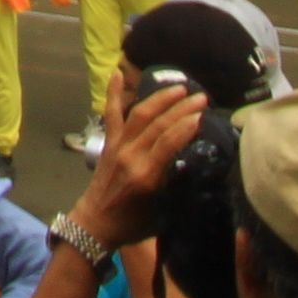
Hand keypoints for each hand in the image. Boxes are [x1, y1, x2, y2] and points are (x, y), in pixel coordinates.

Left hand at [74, 83, 204, 248]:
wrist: (95, 224)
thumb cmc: (132, 224)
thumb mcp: (162, 212)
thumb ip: (176, 188)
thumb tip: (194, 164)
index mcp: (146, 176)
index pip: (169, 143)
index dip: (186, 126)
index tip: (203, 115)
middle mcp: (131, 156)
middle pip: (158, 125)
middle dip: (181, 108)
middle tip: (201, 97)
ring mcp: (117, 146)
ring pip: (139, 115)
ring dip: (160, 99)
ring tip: (180, 88)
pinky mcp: (108, 143)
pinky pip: (111, 114)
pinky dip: (113, 92)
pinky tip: (117, 73)